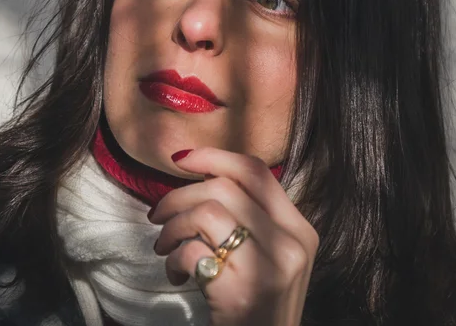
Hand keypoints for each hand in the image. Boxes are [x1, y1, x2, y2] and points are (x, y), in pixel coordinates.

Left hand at [148, 148, 318, 325]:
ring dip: (172, 226)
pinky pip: (193, 252)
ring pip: (206, 212)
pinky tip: (176, 274)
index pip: (256, 171)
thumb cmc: (256, 299)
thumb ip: (248, 214)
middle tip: (158, 215)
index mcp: (298, 228)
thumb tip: (202, 170)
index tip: (181, 160)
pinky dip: (173, 258)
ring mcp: (270, 267)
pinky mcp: (243, 291)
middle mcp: (291, 244)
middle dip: (178, 196)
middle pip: (224, 187)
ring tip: (164, 246)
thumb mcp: (268, 252)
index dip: (215, 156)